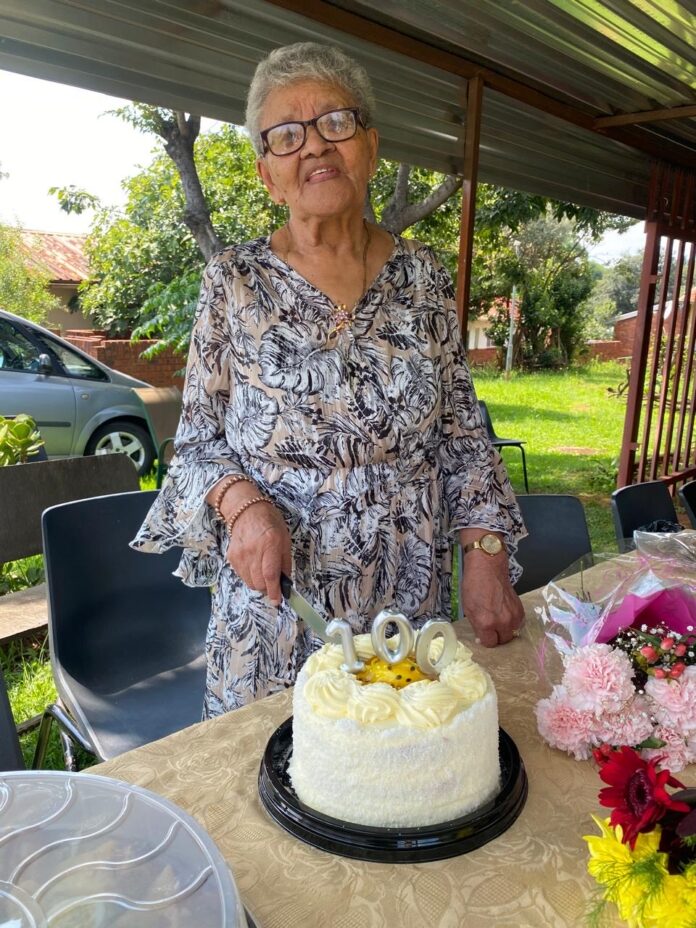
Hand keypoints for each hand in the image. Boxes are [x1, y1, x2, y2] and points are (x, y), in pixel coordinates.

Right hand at [209, 478, 291, 605]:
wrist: (246, 510)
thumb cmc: (270, 522)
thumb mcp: (285, 539)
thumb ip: (285, 562)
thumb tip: (286, 582)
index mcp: (270, 544)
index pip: (270, 575)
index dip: (274, 591)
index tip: (277, 601)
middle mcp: (253, 550)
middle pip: (259, 582)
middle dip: (268, 589)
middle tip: (274, 585)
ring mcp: (240, 554)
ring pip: (250, 582)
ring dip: (259, 584)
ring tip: (264, 573)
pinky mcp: (231, 557)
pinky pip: (242, 576)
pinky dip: (250, 577)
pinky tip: (254, 566)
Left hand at [460, 550, 524, 646]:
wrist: (488, 569)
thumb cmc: (474, 585)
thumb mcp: (468, 609)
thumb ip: (477, 626)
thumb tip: (481, 637)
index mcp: (486, 623)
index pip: (490, 643)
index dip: (485, 640)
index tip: (483, 636)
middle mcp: (502, 622)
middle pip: (503, 641)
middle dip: (496, 637)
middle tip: (491, 630)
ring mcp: (513, 616)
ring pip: (512, 633)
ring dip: (506, 631)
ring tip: (498, 623)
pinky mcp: (520, 610)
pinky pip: (518, 624)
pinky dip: (513, 623)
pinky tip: (505, 616)